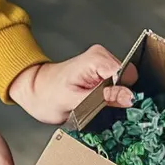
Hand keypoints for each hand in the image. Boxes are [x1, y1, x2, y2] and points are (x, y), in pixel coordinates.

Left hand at [8, 44, 138, 124]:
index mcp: (96, 59)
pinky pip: (118, 86)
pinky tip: (97, 101)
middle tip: (101, 107)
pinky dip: (111, 97)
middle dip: (119, 97)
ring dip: (114, 98)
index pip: (126, 75)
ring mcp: (103, 64)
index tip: (114, 105)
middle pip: (128, 79)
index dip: (123, 93)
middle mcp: (102, 57)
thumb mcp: (76, 102)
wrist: (35, 91)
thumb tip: (129, 96)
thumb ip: (104, 98)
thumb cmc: (48, 95)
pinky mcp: (103, 73)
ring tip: (95, 103)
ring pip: (125, 84)